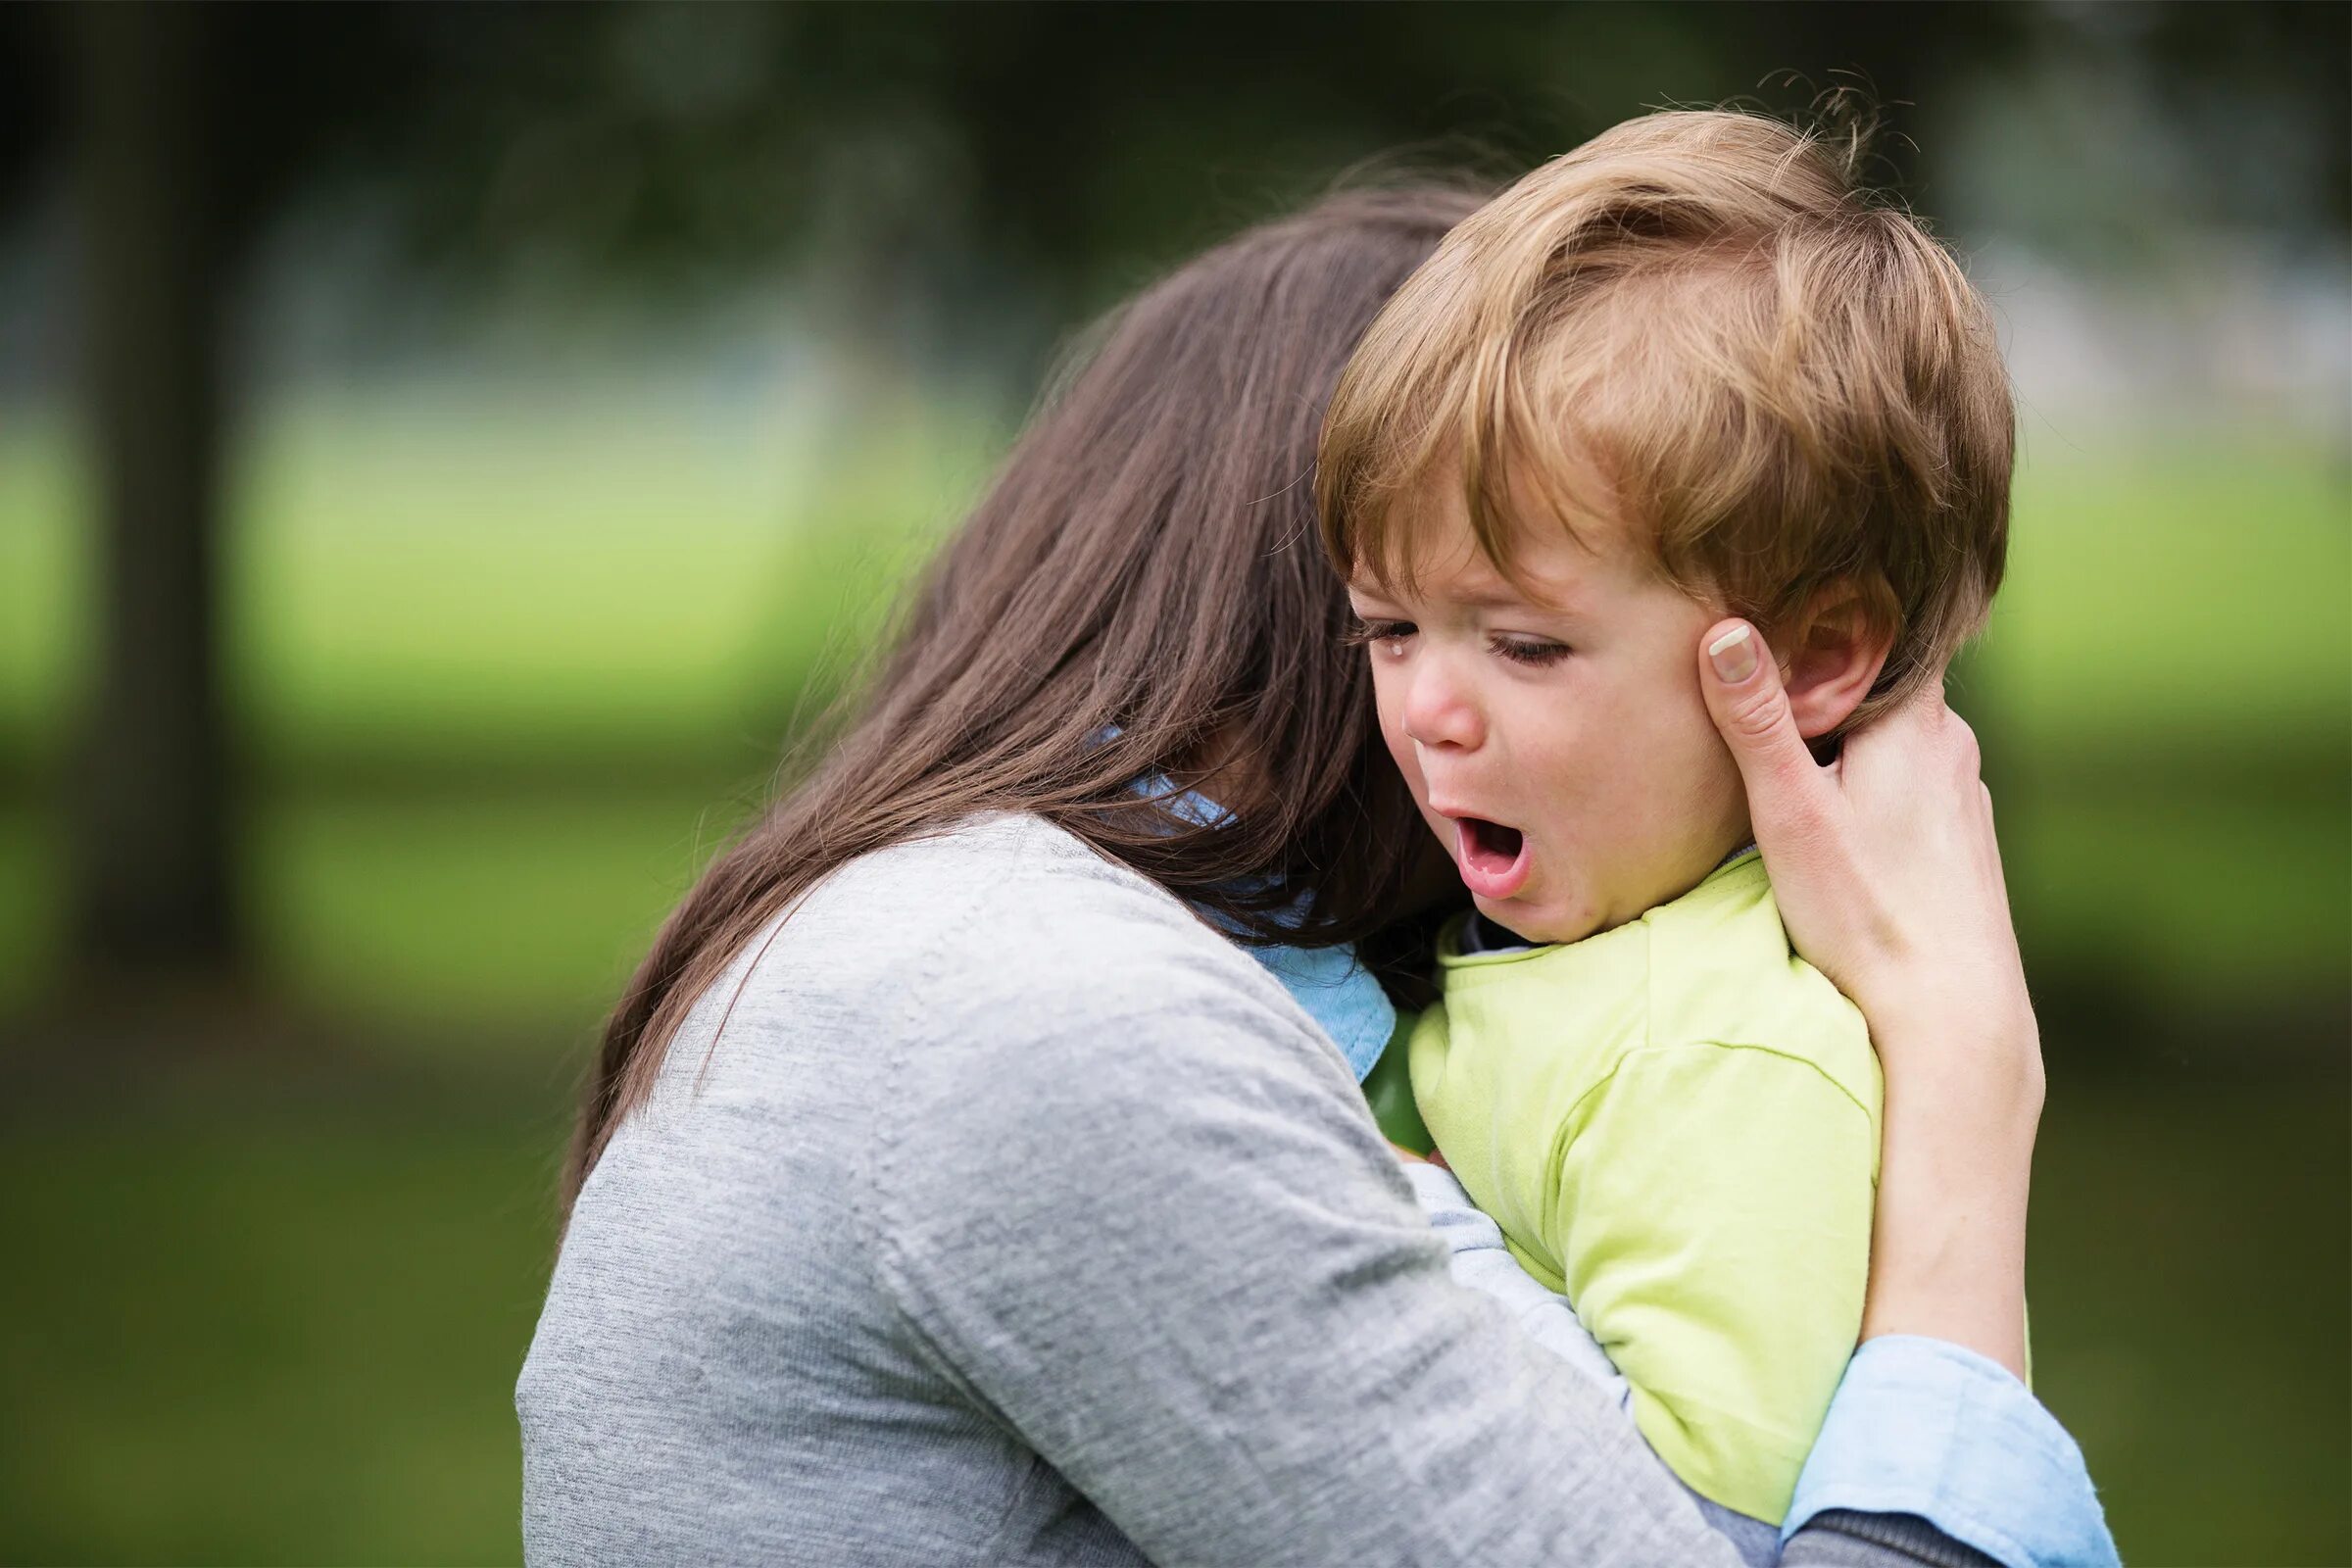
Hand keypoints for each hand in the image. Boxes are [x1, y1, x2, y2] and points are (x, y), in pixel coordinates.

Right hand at [1698, 620, 2038, 1376]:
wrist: (1951, 1015)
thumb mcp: (1791, 812)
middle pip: (1880, 685)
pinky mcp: (1961, 843)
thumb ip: (1757, 719)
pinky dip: (1867, 784)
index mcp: (1916, 720)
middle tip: (1758, 677)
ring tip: (1788, 750)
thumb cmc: (1868, 916)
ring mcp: (1963, 797)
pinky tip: (1836, 819)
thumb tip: (1727, 629)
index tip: (1778, 602)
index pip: (1880, 627)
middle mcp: (1953, 746)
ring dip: (1846, 738)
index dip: (1829, 611)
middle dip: (1824, 680)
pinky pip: (1907, 785)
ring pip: (1893, 739)